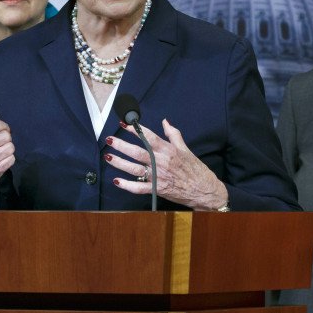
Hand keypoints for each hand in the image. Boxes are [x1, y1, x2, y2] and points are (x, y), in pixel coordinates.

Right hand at [0, 115, 13, 191]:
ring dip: (9, 147)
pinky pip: (12, 158)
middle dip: (6, 137)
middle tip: (2, 141)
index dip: (2, 125)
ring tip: (2, 150)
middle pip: (5, 135)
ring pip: (10, 146)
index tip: (3, 128)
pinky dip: (10, 157)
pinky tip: (3, 159)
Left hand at [105, 119, 228, 210]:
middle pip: (138, 152)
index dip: (135, 130)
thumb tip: (165, 121)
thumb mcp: (186, 149)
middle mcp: (161, 163)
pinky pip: (139, 188)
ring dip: (120, 163)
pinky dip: (127, 185)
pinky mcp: (157, 190)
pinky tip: (116, 181)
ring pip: (135, 169)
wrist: (204, 190)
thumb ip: (173, 134)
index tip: (124, 123)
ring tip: (108, 156)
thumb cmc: (195, 169)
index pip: (149, 137)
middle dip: (122, 145)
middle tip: (109, 139)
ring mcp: (158, 177)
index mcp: (169, 151)